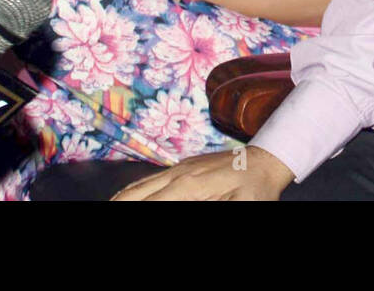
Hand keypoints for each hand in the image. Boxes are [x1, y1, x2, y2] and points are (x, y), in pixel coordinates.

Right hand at [112, 147, 293, 200]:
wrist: (266, 159)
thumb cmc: (257, 189)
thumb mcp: (239, 207)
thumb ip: (212, 210)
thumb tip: (178, 203)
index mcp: (188, 187)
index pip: (149, 203)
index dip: (131, 211)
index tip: (115, 212)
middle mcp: (177, 174)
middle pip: (135, 194)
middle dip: (119, 204)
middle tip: (107, 209)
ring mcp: (178, 168)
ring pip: (138, 185)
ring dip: (122, 199)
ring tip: (110, 206)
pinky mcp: (183, 166)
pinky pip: (149, 179)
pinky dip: (133, 191)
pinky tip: (127, 199)